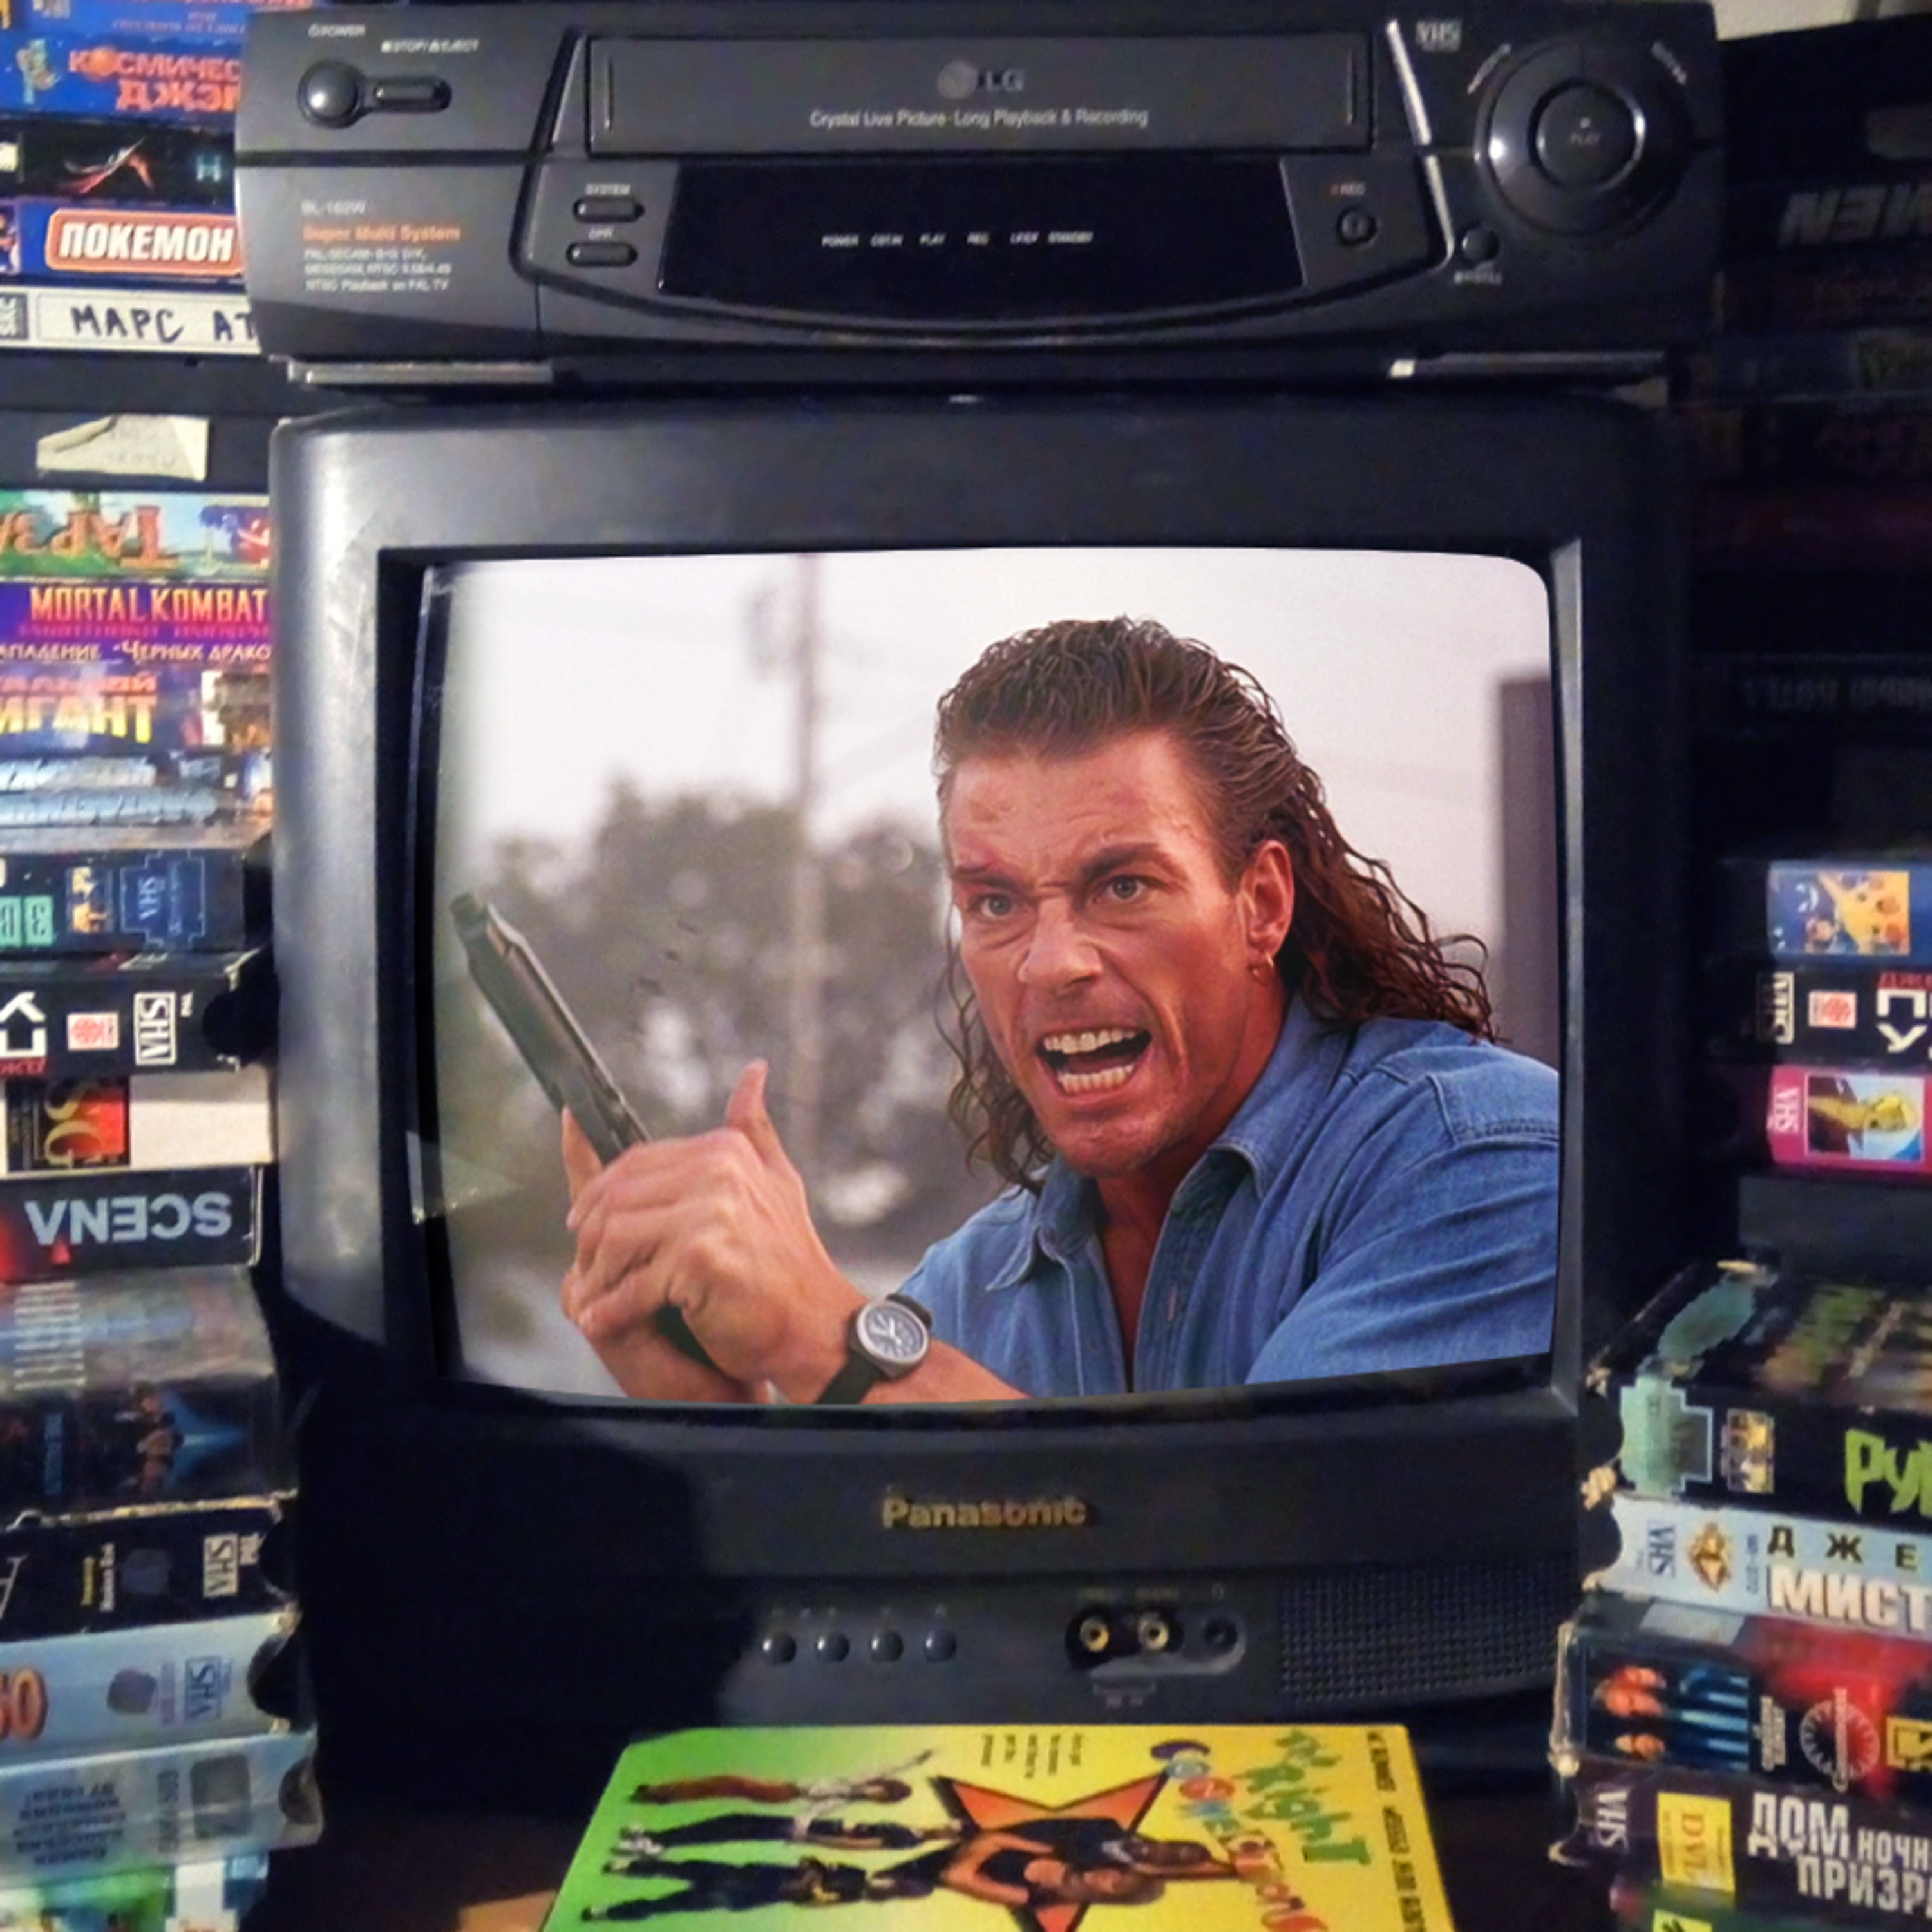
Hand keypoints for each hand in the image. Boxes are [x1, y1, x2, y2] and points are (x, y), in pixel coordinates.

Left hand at [561, 1062, 861, 1399]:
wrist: (815, 1324)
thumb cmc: (790, 1260)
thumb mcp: (778, 1180)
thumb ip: (754, 1128)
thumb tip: (753, 1071)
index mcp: (725, 1151)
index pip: (636, 1161)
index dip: (600, 1192)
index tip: (582, 1221)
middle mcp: (718, 1173)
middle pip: (618, 1197)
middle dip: (590, 1235)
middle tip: (583, 1266)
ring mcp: (710, 1214)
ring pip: (616, 1236)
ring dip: (597, 1273)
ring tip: (594, 1295)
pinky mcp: (700, 1259)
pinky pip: (635, 1283)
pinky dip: (613, 1307)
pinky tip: (604, 1319)